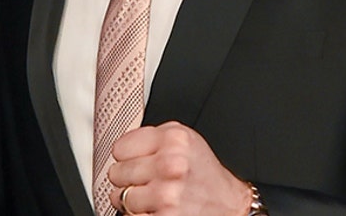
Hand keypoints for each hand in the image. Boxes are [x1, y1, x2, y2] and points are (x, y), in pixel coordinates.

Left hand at [106, 122, 247, 214]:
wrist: (229, 203)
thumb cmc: (202, 172)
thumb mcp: (183, 139)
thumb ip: (150, 137)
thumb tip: (118, 149)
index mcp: (173, 139)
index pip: (119, 148)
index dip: (126, 156)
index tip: (138, 161)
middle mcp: (171, 164)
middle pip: (116, 172)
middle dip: (126, 178)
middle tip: (145, 180)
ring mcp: (168, 194)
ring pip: (120, 197)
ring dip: (129, 199)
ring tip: (148, 195)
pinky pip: (131, 215)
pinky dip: (138, 214)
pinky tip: (154, 208)